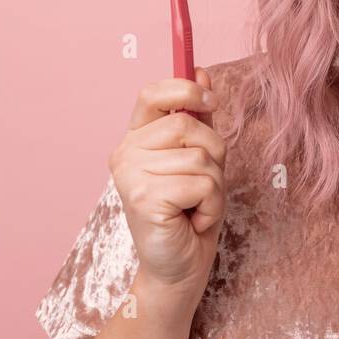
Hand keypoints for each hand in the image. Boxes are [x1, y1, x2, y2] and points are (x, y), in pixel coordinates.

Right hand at [107, 68, 229, 304]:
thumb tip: (201, 70)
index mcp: (136, 139)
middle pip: (186, 124)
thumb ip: (198, 118)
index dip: (184, 88)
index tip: (210, 100)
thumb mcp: (200, 159)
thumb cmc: (190, 214)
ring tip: (196, 207)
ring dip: (214, 186)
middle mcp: (125, 153)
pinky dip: (210, 205)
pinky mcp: (143, 198)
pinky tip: (192, 221)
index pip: (152, 93)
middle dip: (213, 154)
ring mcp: (130, 175)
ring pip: (200, 157)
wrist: (180, 267)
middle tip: (203, 184)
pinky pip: (201, 183)